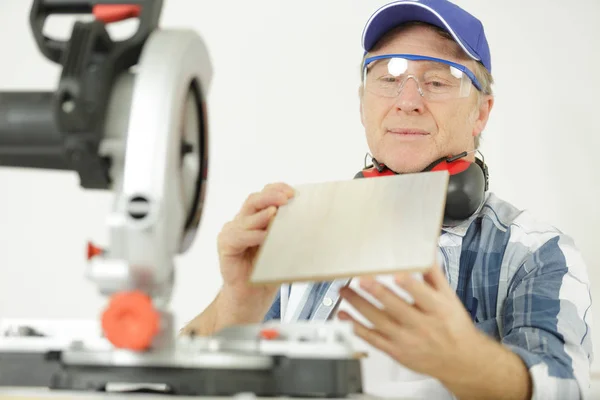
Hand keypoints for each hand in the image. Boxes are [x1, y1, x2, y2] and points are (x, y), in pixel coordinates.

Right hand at [217, 182, 294, 303]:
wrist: (251, 297)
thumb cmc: (267, 272)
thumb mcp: (282, 248)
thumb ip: (289, 233)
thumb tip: (309, 222)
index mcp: (256, 218)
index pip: (265, 195)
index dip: (277, 190)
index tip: (293, 192)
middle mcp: (242, 221)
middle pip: (254, 200)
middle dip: (271, 196)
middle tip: (286, 198)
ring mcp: (232, 232)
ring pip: (246, 217)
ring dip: (263, 215)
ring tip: (275, 213)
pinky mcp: (225, 246)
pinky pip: (238, 236)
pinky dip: (253, 235)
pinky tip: (264, 236)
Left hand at [337, 265, 483, 382]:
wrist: (460, 361)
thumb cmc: (453, 326)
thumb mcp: (450, 298)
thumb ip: (434, 274)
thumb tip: (425, 250)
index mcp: (437, 309)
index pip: (421, 295)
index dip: (408, 284)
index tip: (396, 274)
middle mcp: (421, 325)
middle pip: (396, 307)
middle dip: (377, 292)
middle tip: (361, 279)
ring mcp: (406, 339)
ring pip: (379, 321)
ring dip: (359, 305)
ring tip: (345, 291)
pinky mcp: (395, 351)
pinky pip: (372, 339)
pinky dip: (355, 327)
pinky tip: (343, 315)